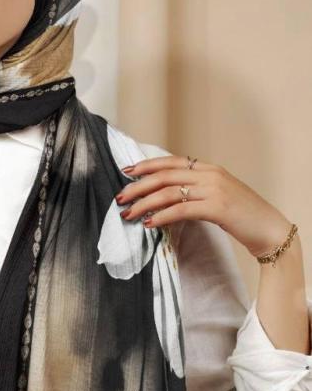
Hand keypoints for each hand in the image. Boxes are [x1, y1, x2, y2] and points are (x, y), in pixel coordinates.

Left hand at [115, 155, 292, 258]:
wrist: (269, 229)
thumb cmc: (241, 216)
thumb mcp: (216, 196)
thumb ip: (194, 191)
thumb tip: (164, 198)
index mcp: (208, 168)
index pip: (171, 161)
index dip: (146, 165)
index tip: (126, 171)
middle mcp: (210, 174)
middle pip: (165, 175)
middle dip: (138, 186)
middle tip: (120, 198)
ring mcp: (214, 189)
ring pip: (169, 192)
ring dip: (144, 203)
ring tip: (128, 214)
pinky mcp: (217, 207)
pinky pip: (181, 209)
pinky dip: (161, 216)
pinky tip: (148, 223)